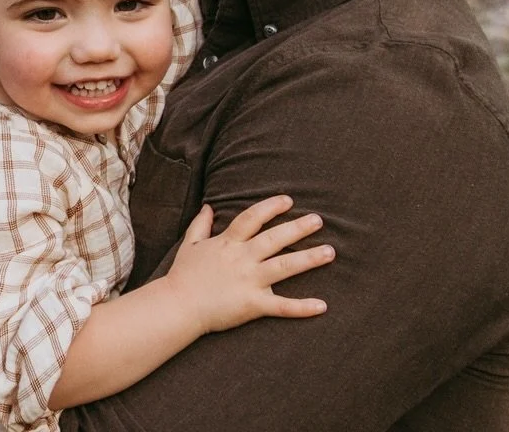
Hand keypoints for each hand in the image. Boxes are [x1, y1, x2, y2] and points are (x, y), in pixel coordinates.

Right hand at [165, 195, 333, 334]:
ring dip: (309, 259)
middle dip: (298, 228)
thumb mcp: (190, 244)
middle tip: (318, 220)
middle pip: (274, 239)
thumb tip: (209, 206)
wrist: (177, 306)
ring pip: (285, 267)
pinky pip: (282, 306)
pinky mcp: (253, 304)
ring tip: (330, 252)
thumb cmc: (182, 275)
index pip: (252, 218)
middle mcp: (242, 259)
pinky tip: (323, 305)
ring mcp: (249, 281)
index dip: (270, 207)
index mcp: (227, 243)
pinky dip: (302, 307)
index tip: (288, 200)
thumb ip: (201, 224)